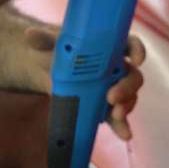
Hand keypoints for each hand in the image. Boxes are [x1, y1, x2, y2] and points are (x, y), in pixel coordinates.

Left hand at [23, 27, 145, 140]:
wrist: (49, 69)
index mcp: (111, 46)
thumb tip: (30, 35)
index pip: (131, 45)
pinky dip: (122, 124)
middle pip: (132, 75)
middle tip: (113, 96)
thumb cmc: (58, 51)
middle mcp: (118, 65)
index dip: (138, 51)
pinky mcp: (107, 104)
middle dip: (127, 86)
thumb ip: (45, 39)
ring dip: (126, 105)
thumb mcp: (52, 44)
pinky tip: (123, 133)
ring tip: (115, 114)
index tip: (136, 60)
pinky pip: (119, 114)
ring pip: (129, 95)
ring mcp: (114, 86)